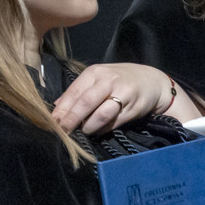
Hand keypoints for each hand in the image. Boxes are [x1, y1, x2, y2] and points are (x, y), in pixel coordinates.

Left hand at [52, 63, 194, 133]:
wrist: (152, 81)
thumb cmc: (121, 80)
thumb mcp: (99, 78)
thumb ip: (79, 91)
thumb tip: (57, 107)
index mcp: (96, 72)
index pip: (74, 92)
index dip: (62, 109)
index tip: (52, 122)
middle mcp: (109, 80)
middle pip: (85, 103)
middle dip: (72, 120)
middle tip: (63, 131)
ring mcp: (123, 93)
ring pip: (100, 114)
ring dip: (89, 127)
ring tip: (83, 131)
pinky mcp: (134, 107)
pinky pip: (114, 122)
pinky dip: (103, 129)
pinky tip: (98, 131)